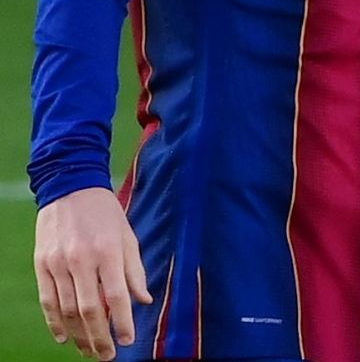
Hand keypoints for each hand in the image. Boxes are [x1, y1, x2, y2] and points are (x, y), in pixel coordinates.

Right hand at [34, 187, 152, 359]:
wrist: (70, 187)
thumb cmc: (106, 214)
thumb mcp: (128, 237)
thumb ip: (136, 270)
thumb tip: (145, 301)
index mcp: (108, 252)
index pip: (116, 296)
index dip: (122, 321)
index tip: (128, 340)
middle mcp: (81, 260)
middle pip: (89, 309)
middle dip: (99, 337)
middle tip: (107, 356)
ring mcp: (58, 264)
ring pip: (67, 310)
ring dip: (78, 335)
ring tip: (89, 351)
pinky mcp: (42, 265)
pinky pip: (47, 300)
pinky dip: (55, 322)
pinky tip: (64, 337)